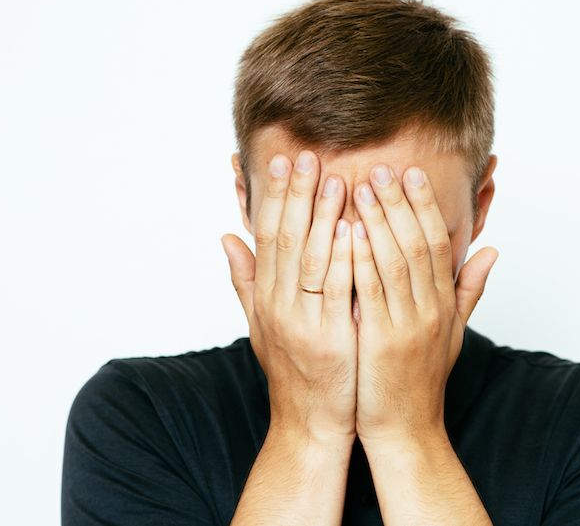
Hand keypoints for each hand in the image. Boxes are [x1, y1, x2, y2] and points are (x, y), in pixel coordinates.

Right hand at [221, 150, 356, 445]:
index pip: (268, 237)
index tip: (284, 163)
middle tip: (306, 155)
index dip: (276, 198)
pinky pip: (335, 292)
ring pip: (309, 260)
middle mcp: (277, 306)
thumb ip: (245, 279)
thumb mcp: (261, 324)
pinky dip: (341, 259)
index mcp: (265, 298)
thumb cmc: (292, 370)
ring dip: (321, 218)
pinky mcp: (328, 340)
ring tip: (334, 180)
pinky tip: (352, 229)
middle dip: (296, 196)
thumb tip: (227, 236)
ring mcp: (302, 323)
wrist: (310, 423)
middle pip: (285, 240)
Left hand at [350, 163, 497, 444]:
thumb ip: (470, 290)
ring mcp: (408, 325)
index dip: (423, 206)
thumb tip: (491, 251)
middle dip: (398, 203)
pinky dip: (361, 260)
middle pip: (416, 244)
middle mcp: (430, 310)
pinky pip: (371, 293)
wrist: (406, 428)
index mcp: (444, 304)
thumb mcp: (453, 332)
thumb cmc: (422, 379)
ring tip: (361, 187)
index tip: (410, 174)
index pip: (436, 243)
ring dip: (378, 221)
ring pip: (395, 262)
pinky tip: (348, 232)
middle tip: (381, 167)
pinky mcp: (381, 341)